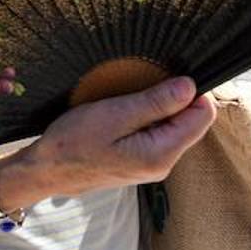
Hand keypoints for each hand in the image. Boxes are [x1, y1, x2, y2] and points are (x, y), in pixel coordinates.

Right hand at [12, 76, 215, 200]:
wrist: (47, 170)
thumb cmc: (73, 143)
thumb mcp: (114, 115)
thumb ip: (156, 103)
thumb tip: (190, 87)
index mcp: (161, 154)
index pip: (203, 116)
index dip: (190, 91)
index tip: (164, 79)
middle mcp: (164, 164)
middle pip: (191, 122)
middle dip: (174, 100)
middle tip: (139, 90)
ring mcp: (153, 166)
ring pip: (174, 127)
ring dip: (158, 109)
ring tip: (127, 103)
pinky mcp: (141, 162)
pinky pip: (158, 134)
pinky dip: (147, 119)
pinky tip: (124, 115)